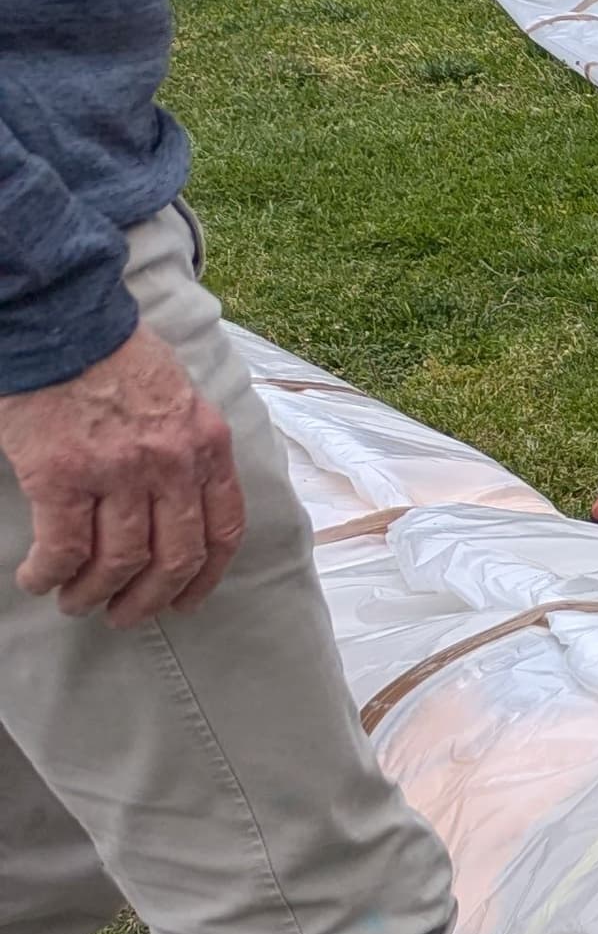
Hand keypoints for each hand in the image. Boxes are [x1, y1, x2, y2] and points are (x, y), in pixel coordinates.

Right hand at [0, 323, 246, 625]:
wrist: (59, 318)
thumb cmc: (114, 355)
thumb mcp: (180, 397)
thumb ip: (189, 446)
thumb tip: (183, 498)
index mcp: (207, 446)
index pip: (223, 531)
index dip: (205, 577)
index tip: (186, 600)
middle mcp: (171, 465)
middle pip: (173, 558)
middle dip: (150, 599)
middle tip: (125, 616)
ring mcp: (118, 472)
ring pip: (118, 561)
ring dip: (94, 593)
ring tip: (76, 603)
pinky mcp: (61, 474)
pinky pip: (63, 547)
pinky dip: (50, 573)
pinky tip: (37, 580)